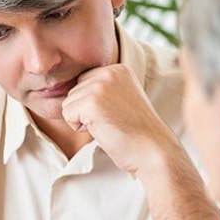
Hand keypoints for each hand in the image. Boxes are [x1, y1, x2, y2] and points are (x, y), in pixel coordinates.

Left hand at [62, 64, 176, 175]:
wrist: (152, 149)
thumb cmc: (136, 131)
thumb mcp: (120, 99)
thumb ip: (101, 90)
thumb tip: (69, 93)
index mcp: (118, 69)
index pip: (83, 82)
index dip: (92, 104)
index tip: (114, 112)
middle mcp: (109, 72)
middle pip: (73, 91)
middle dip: (85, 111)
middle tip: (111, 120)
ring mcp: (100, 86)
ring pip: (68, 103)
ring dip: (82, 120)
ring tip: (108, 125)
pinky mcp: (91, 102)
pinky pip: (67, 115)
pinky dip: (79, 128)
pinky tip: (101, 129)